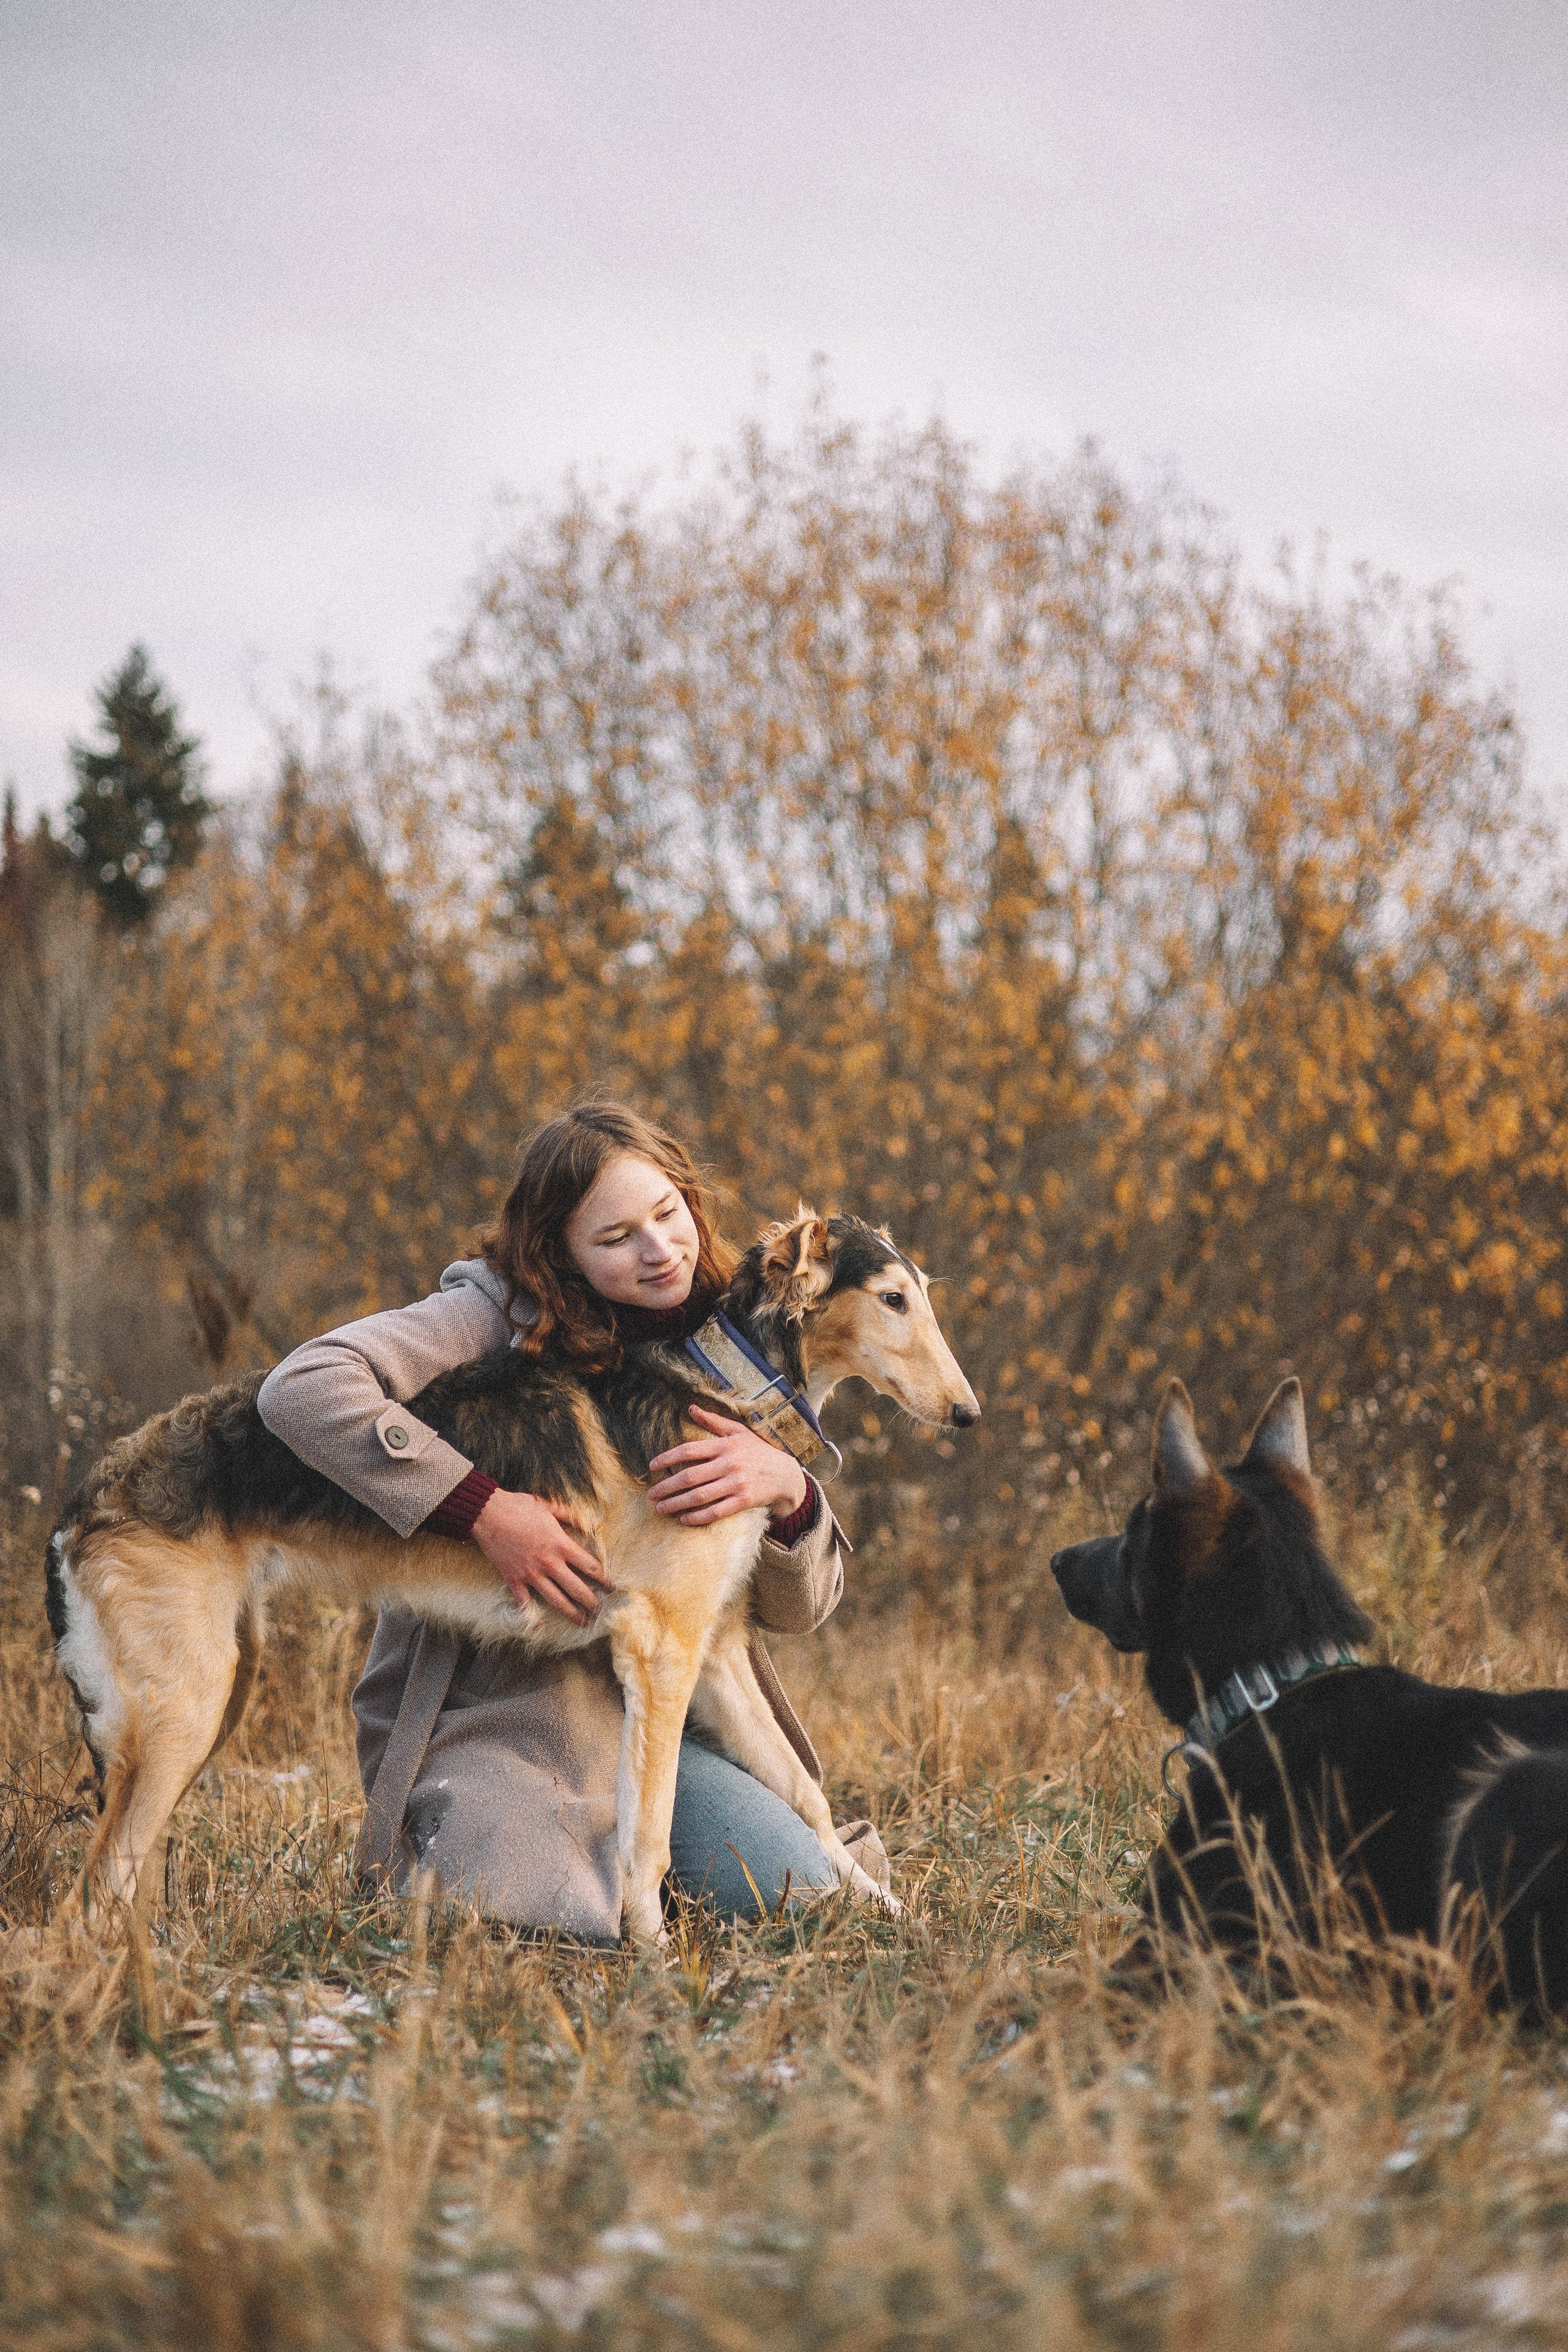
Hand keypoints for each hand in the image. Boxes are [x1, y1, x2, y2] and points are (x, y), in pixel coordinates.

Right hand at [471, 1488, 610, 1625]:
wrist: (488, 1513)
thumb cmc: (519, 1507)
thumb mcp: (549, 1506)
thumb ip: (572, 1516)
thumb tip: (592, 1523)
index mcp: (561, 1545)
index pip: (590, 1566)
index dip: (604, 1578)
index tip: (612, 1586)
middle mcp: (549, 1563)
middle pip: (577, 1589)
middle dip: (592, 1602)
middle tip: (601, 1611)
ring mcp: (531, 1574)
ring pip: (556, 1600)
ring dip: (571, 1613)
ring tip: (582, 1622)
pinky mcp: (514, 1579)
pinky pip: (524, 1603)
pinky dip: (532, 1616)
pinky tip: (540, 1628)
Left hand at [648, 1405, 808, 1524]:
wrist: (786, 1475)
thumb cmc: (758, 1451)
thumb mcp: (738, 1432)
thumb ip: (713, 1421)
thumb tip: (691, 1408)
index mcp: (725, 1445)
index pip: (689, 1450)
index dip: (667, 1458)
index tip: (652, 1467)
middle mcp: (729, 1464)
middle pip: (690, 1476)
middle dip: (667, 1486)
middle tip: (651, 1494)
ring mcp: (736, 1484)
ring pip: (699, 1496)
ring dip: (676, 1503)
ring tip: (661, 1508)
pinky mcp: (744, 1501)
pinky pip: (716, 1511)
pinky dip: (698, 1516)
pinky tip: (684, 1519)